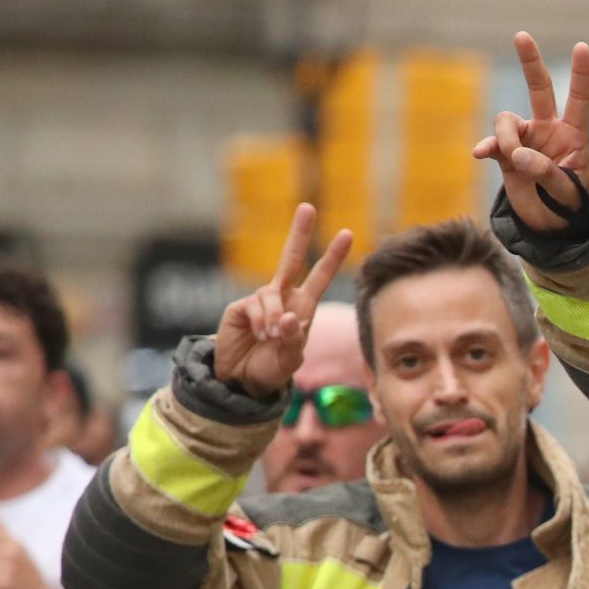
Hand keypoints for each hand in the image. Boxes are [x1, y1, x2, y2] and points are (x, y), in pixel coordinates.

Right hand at [214, 204, 351, 397]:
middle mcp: (283, 299)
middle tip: (308, 208)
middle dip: (299, 233)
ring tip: (270, 337)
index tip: (348, 233)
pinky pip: (254, 307)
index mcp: (302, 308)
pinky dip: (260, 322)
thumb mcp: (289, 360)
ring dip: (273, 318)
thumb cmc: (271, 369)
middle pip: (291, 259)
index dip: (333, 257)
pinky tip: (258, 335)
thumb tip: (287, 317)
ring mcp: (261, 300)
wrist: (240, 381)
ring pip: (272, 294)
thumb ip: (292, 340)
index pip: (319, 277)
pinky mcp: (240, 307)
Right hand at [474, 33, 588, 232]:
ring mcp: (526, 139)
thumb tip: (519, 155)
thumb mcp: (568, 194)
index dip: (581, 74)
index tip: (581, 47)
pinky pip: (493, 142)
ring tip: (514, 163)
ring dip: (507, 139)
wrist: (553, 227)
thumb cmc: (572, 208)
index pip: (580, 99)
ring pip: (507, 121)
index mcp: (575, 136)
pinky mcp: (506, 154)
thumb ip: (547, 174)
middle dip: (530, 62)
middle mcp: (550, 130)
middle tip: (521, 36)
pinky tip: (482, 154)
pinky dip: (488, 146)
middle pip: (540, 89)